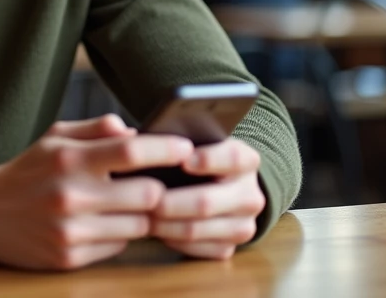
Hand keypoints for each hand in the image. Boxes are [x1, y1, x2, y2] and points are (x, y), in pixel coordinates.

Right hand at [0, 114, 193, 269]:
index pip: (131, 151)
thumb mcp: (54, 138)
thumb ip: (95, 129)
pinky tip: (107, 222)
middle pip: (147, 194)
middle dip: (159, 188)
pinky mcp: (70, 258)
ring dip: (142, 214)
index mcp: (69, 159)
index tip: (187, 148)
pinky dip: (121, 233)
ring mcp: (72, 231)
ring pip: (139, 224)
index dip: (166, 149)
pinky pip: (119, 246)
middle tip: (160, 182)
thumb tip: (134, 130)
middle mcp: (71, 195)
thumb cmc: (28, 171)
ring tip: (132, 203)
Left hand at [148, 138, 265, 259]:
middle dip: (171, 201)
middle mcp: (251, 196)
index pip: (234, 158)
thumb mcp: (199, 142)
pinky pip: (195, 249)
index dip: (208, 160)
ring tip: (142, 213)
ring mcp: (243, 226)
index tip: (183, 161)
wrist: (222, 188)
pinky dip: (171, 240)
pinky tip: (156, 228)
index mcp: (247, 161)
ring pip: (196, 229)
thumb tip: (134, 136)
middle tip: (145, 196)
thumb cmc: (199, 159)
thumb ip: (177, 138)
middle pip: (207, 202)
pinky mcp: (229, 248)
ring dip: (164, 224)